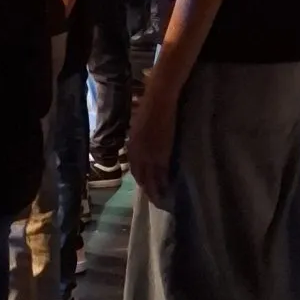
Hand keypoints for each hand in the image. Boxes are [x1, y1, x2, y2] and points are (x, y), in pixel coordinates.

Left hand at [129, 61, 179, 207]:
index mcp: (132, 146)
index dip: (141, 180)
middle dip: (147, 189)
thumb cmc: (150, 107)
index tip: (146, 187)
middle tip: (154, 198)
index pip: (135, 169)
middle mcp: (137, 153)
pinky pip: (161, 173)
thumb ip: (140, 140)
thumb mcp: (140, 127)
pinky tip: (167, 188)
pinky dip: (163, 183)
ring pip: (151, 178)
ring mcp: (149, 155)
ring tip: (160, 199)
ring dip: (154, 190)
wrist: (159, 100)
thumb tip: (144, 146)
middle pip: (141, 177)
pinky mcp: (162, 153)